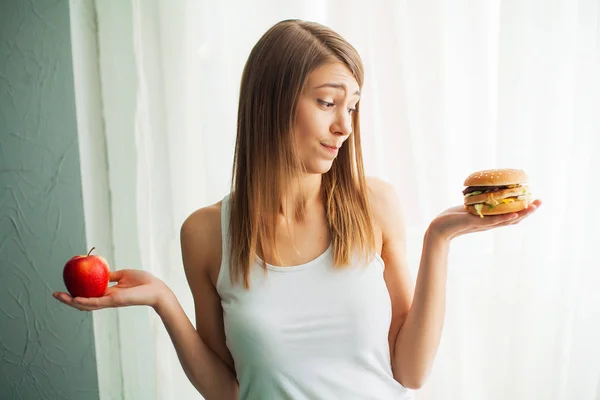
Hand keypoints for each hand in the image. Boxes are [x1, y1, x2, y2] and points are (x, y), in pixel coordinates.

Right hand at [53, 269, 171, 311]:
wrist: (156, 290)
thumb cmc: (143, 282)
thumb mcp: (124, 274)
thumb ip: (111, 275)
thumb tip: (100, 269)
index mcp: (108, 294)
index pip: (88, 296)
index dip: (75, 294)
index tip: (64, 288)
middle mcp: (106, 300)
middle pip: (83, 302)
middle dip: (68, 300)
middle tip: (55, 293)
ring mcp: (109, 302)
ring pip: (86, 304)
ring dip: (71, 302)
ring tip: (58, 296)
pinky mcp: (114, 301)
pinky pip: (96, 302)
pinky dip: (84, 301)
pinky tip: (74, 298)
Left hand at [429, 199, 541, 241]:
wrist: (440, 228)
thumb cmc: (453, 218)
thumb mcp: (470, 208)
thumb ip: (479, 203)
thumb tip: (486, 189)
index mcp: (491, 220)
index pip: (512, 216)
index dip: (525, 210)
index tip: (535, 200)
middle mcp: (490, 224)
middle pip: (514, 219)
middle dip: (529, 210)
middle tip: (540, 201)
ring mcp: (484, 224)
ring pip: (507, 220)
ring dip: (522, 213)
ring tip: (533, 206)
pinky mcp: (475, 223)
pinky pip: (493, 221)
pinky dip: (504, 218)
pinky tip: (514, 214)